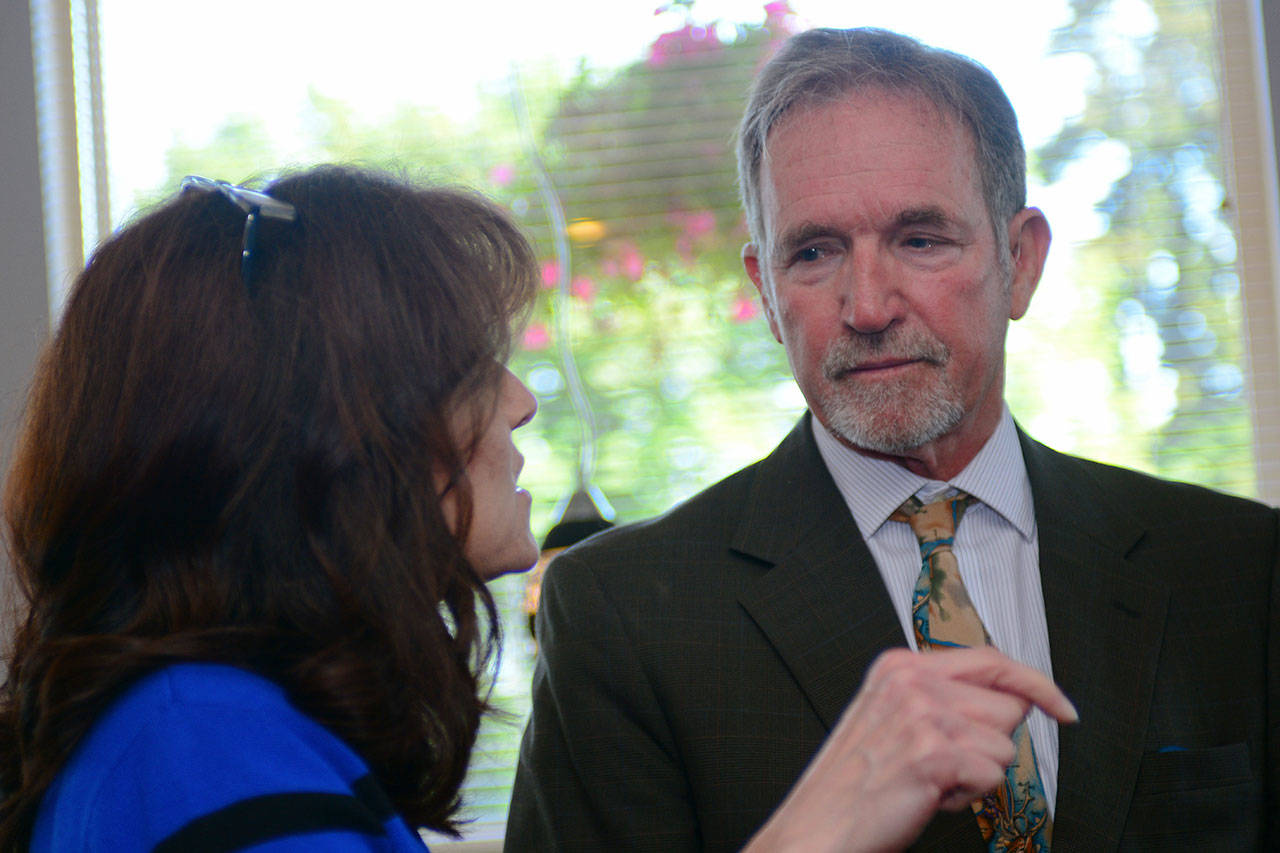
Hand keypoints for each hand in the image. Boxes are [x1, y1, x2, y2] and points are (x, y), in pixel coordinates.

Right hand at [742, 646, 1076, 852]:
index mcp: (900, 666)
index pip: (989, 659)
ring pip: (1004, 744)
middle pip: (1007, 706)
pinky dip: (969, 793)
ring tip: (930, 780)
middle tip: (943, 763)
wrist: (820, 825)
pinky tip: (930, 794)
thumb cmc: (855, 783)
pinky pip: (993, 774)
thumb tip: (1010, 699)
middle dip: (989, 742)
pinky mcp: (934, 753)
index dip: (1034, 684)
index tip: (1061, 707)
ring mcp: (923, 715)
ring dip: (977, 772)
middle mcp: (912, 681)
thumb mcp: (890, 716)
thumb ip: (940, 696)